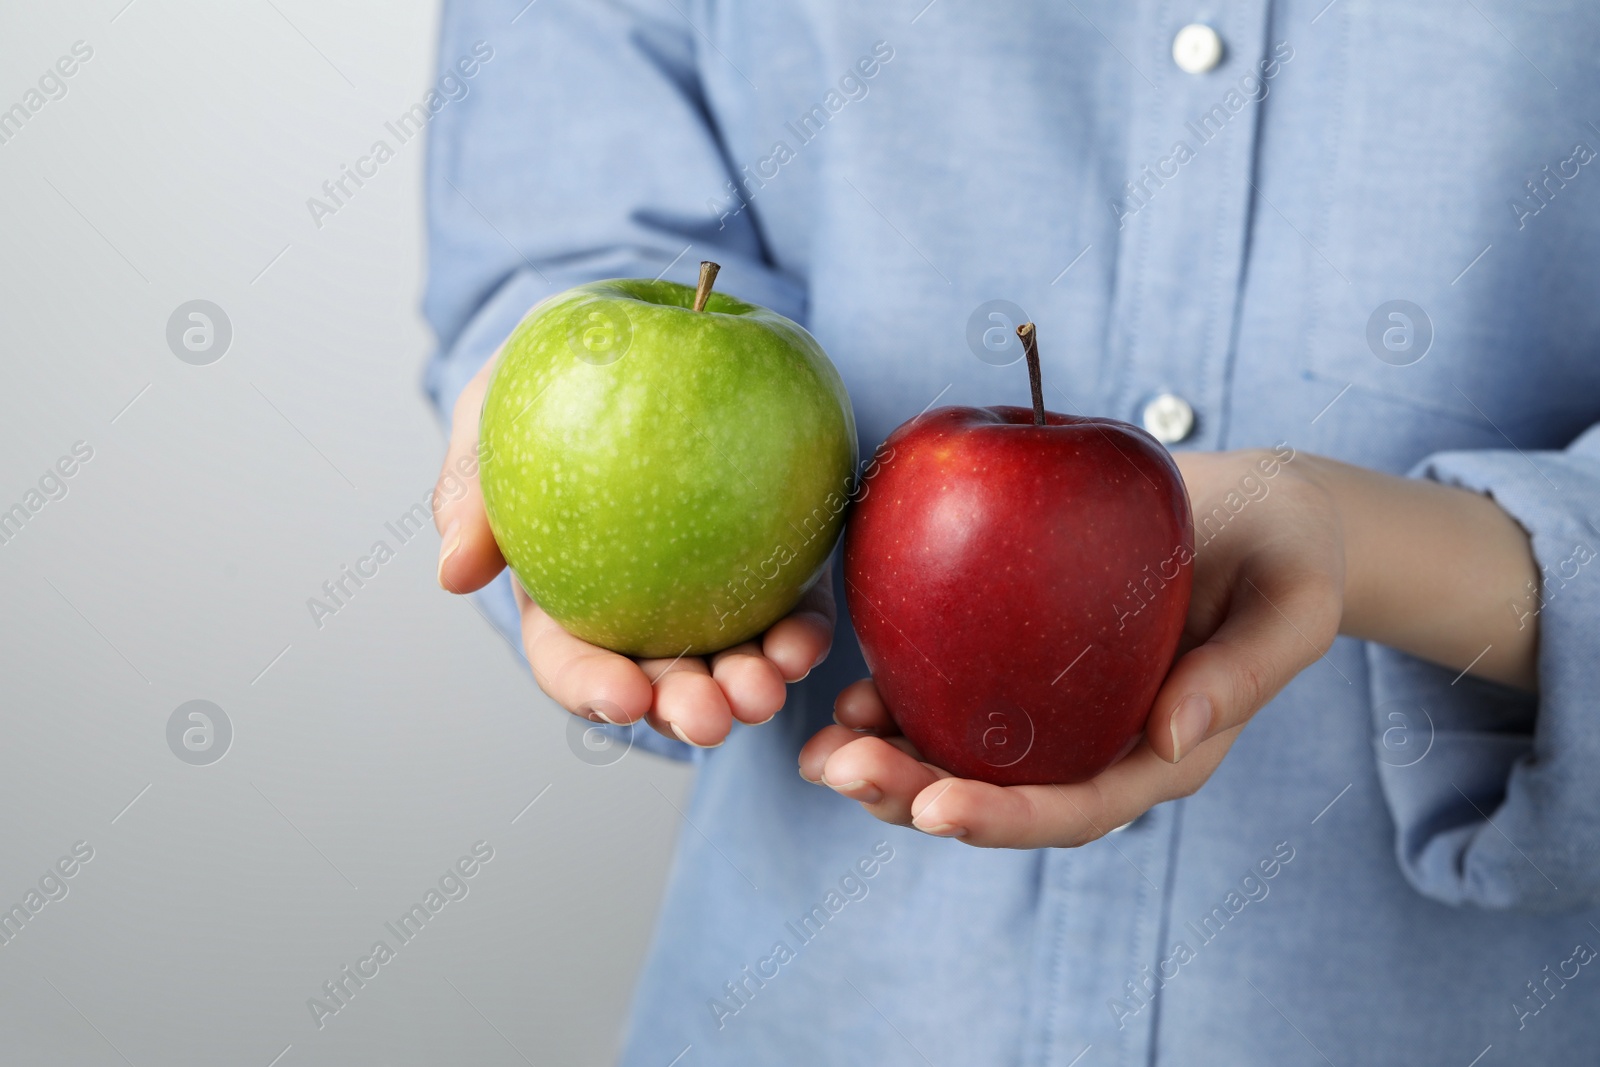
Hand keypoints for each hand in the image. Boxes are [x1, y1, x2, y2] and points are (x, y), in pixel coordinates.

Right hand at [434, 355, 834, 746]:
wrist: (645, 337)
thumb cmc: (551, 380)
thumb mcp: (492, 415)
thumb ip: (469, 489)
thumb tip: (454, 576)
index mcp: (564, 599)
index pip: (571, 662)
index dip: (593, 688)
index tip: (624, 698)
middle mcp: (640, 612)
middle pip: (659, 681)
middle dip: (684, 711)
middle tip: (712, 717)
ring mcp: (710, 595)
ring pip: (729, 662)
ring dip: (748, 688)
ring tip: (766, 690)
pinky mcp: (771, 563)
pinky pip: (787, 610)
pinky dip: (797, 636)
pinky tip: (806, 643)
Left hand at [798, 447, 1344, 846]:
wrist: (1259, 509)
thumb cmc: (1287, 554)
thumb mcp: (1294, 603)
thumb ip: (1246, 670)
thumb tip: (1171, 736)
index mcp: (1162, 753)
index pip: (1076, 807)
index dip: (1004, 817)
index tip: (934, 808)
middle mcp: (1098, 744)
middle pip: (997, 795)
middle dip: (912, 795)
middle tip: (837, 768)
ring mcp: (1055, 709)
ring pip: (960, 757)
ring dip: (886, 761)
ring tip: (819, 751)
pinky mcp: (1022, 661)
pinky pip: (952, 695)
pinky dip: (897, 702)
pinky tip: (846, 693)